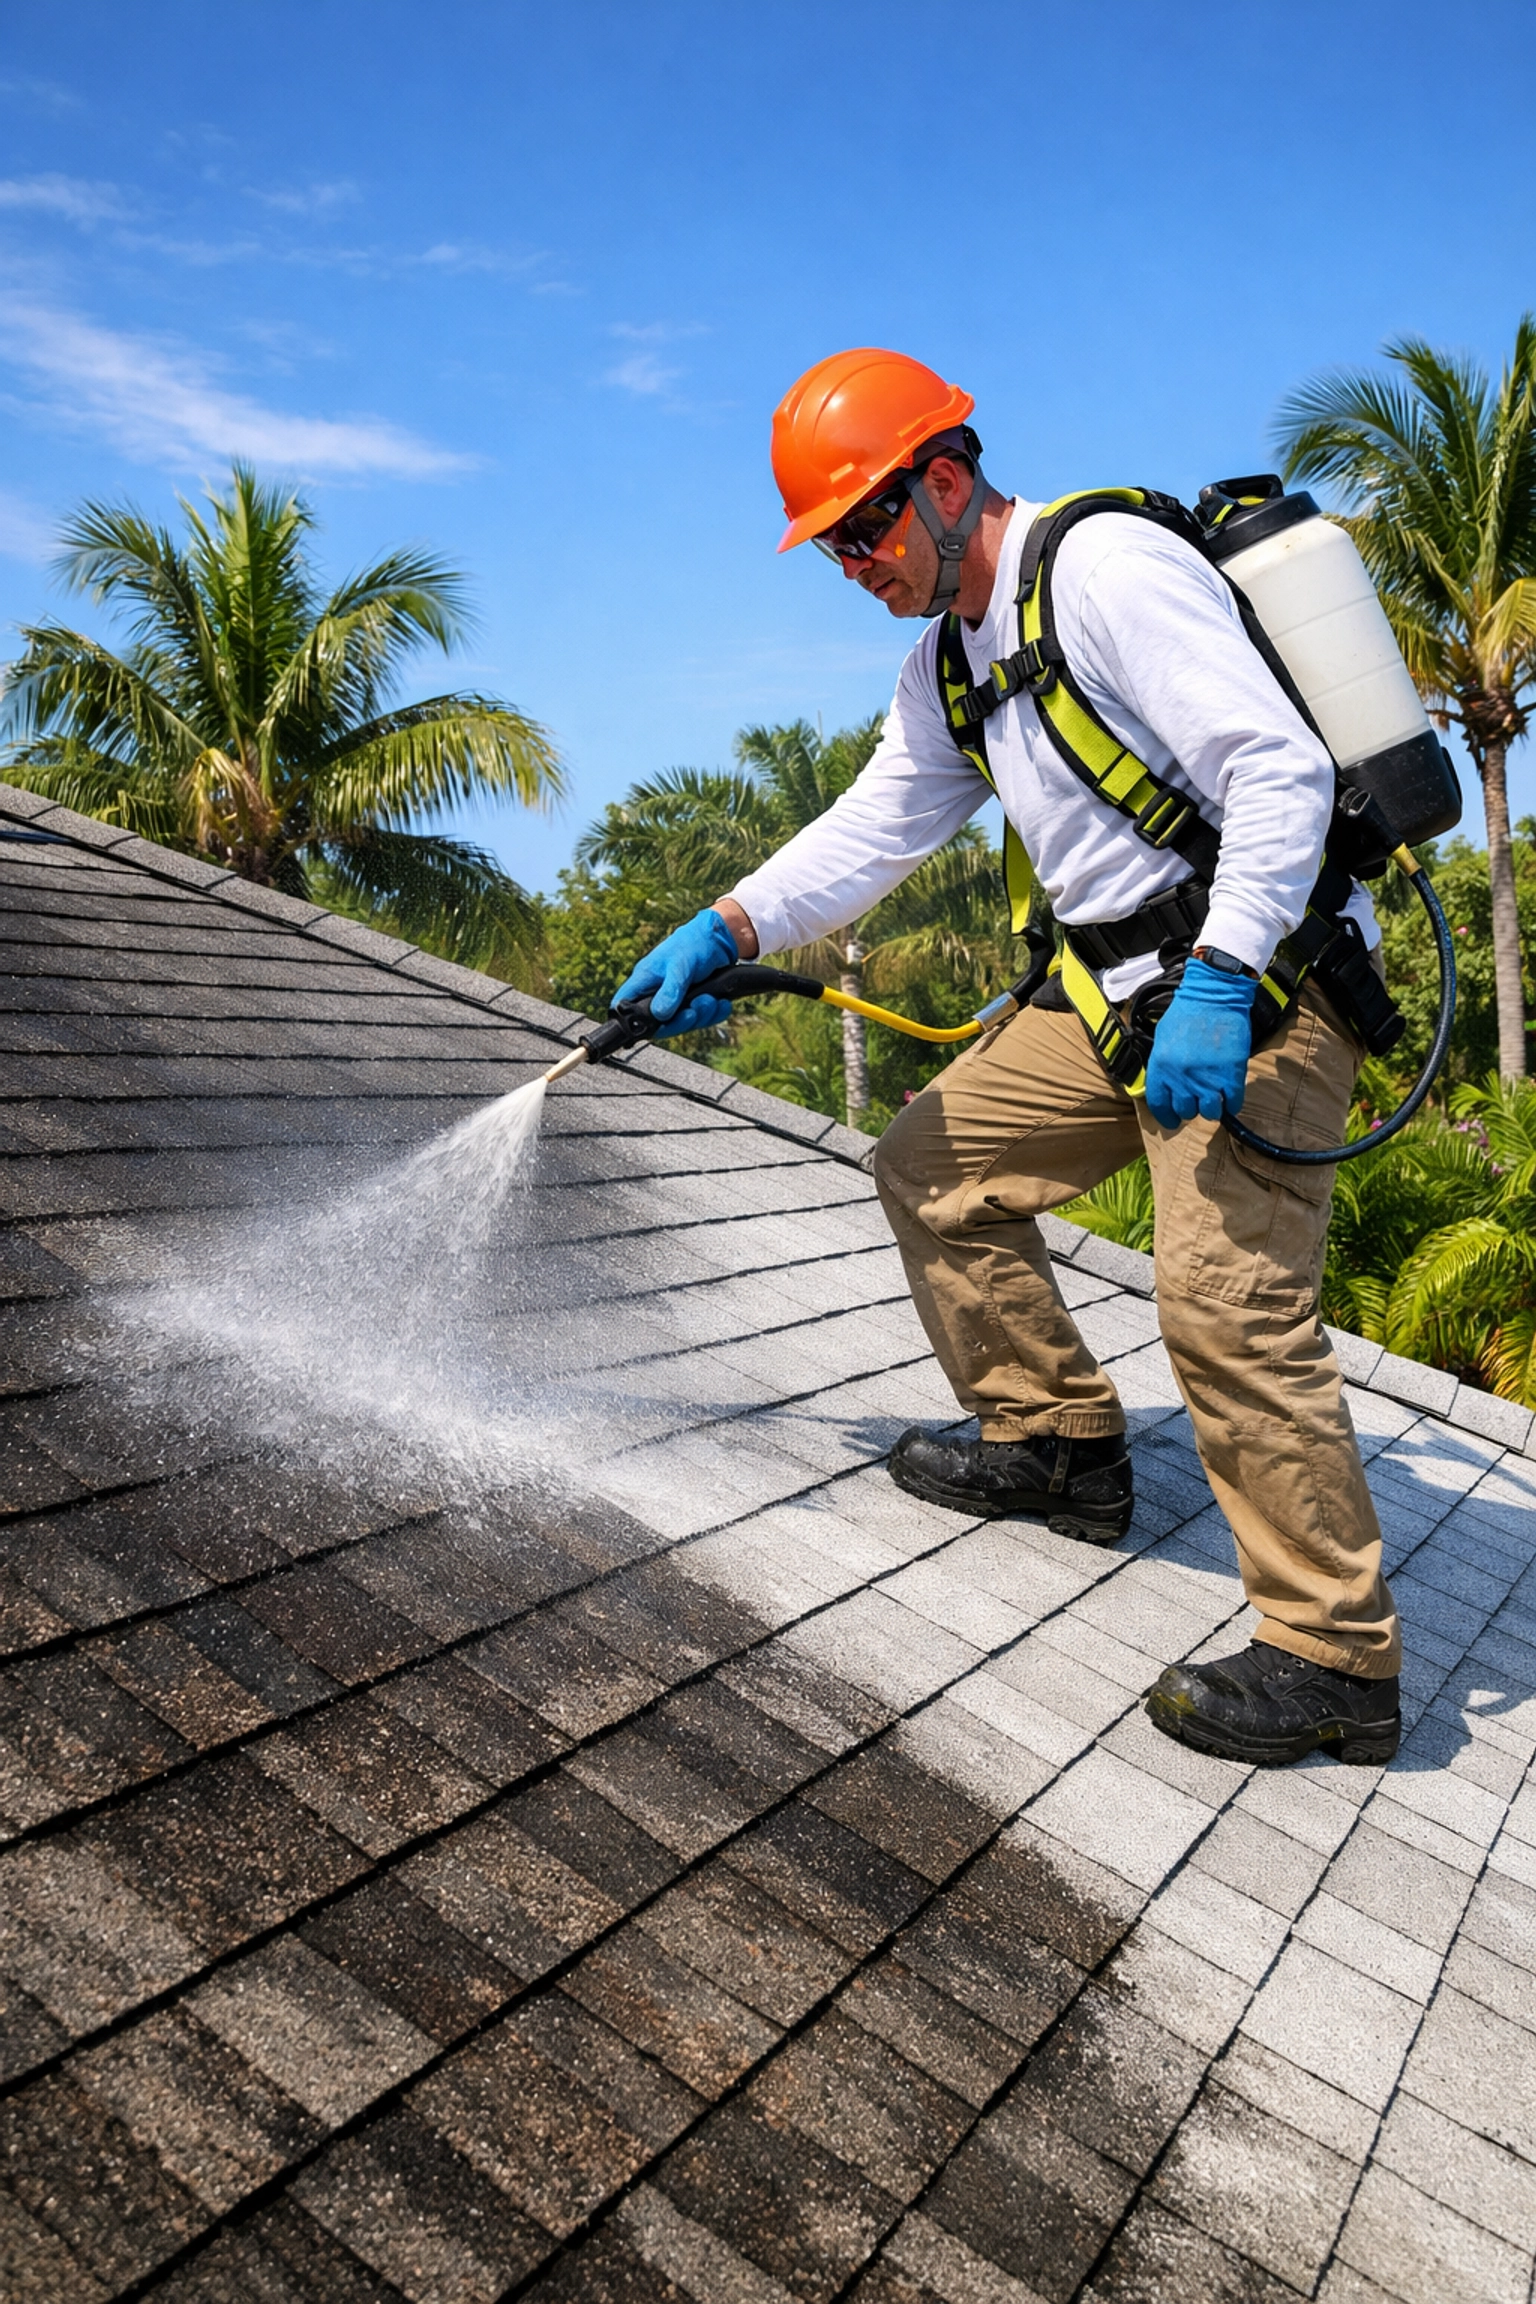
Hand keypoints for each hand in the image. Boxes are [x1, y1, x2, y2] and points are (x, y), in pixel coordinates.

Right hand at [611, 907, 738, 1037]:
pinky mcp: (693, 1002)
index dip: (628, 1022)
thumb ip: (669, 991)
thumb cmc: (693, 943)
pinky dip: (713, 1014)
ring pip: (681, 1023)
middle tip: (693, 1012)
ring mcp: (675, 999)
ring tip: (710, 1000)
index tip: (651, 1027)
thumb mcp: (680, 966)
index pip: (624, 1005)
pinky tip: (721, 1004)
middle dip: (680, 1022)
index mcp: (644, 981)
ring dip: (700, 1016)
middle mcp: (656, 992)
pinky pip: (700, 1019)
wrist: (721, 939)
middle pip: (658, 1024)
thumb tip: (660, 1014)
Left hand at [1143, 957, 1256, 1129]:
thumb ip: (1161, 1064)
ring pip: (1210, 1112)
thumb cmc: (1187, 1012)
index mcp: (1160, 1068)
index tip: (1173, 1120)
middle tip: (1198, 1097)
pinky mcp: (1231, 1075)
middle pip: (1186, 1110)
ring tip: (1215, 1096)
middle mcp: (1181, 1078)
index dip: (1167, 1117)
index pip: (1160, 1106)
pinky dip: (1232, 1103)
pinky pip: (1232, 1104)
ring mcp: (1207, 1078)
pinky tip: (1231, 1095)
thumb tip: (1164, 1084)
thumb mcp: (1162, 1038)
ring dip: (1213, 1107)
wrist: (1214, 994)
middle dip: (1192, 1107)